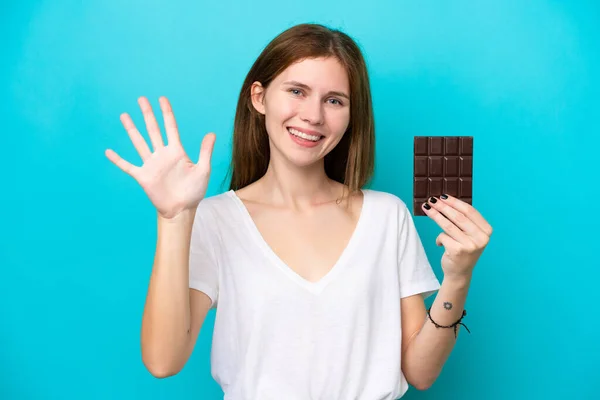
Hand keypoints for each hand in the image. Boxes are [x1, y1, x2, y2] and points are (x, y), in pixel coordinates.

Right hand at [105, 96, 215, 218]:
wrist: (182, 209)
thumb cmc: (194, 191)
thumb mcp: (203, 170)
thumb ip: (205, 151)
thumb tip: (211, 133)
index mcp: (177, 151)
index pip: (170, 127)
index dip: (166, 113)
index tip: (162, 98)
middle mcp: (162, 155)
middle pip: (153, 130)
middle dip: (147, 114)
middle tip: (141, 99)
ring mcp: (151, 164)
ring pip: (139, 142)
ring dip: (132, 129)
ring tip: (124, 115)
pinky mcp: (143, 176)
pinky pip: (128, 166)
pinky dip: (118, 160)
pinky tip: (108, 152)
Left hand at [422, 195, 492, 280]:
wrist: (460, 273)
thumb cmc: (463, 249)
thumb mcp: (469, 235)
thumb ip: (464, 221)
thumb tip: (446, 200)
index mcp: (486, 231)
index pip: (470, 211)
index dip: (455, 202)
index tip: (443, 196)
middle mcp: (481, 238)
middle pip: (458, 216)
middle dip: (443, 206)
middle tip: (431, 200)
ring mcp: (470, 245)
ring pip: (448, 225)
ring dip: (435, 215)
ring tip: (426, 208)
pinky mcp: (458, 251)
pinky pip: (442, 236)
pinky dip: (438, 238)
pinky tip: (440, 243)